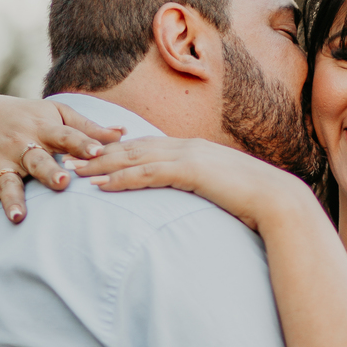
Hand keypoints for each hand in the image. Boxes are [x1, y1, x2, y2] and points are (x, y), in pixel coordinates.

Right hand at [0, 97, 122, 239]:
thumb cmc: (29, 117)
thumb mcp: (57, 114)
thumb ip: (89, 127)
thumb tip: (124, 133)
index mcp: (44, 128)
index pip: (66, 135)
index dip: (82, 143)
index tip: (99, 152)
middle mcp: (21, 144)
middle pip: (37, 159)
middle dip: (48, 171)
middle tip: (62, 182)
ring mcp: (0, 162)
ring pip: (7, 182)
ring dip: (12, 199)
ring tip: (19, 217)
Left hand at [75, 137, 292, 232]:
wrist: (278, 200)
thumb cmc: (253, 201)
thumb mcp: (221, 191)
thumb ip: (203, 189)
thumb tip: (192, 200)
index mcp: (194, 149)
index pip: (147, 145)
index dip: (117, 150)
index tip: (92, 155)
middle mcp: (187, 146)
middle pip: (133, 146)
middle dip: (99, 152)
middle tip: (69, 157)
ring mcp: (189, 156)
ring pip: (134, 156)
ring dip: (101, 164)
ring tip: (74, 171)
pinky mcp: (190, 171)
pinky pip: (147, 174)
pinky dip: (120, 179)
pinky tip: (100, 186)